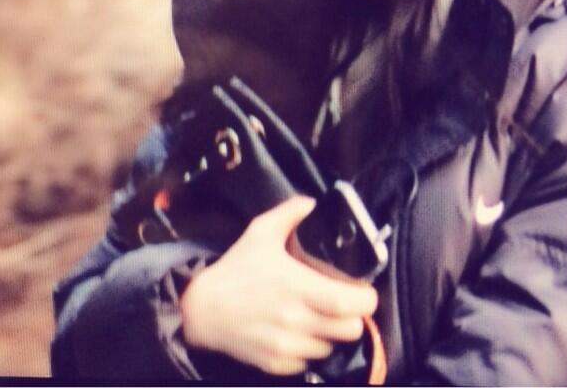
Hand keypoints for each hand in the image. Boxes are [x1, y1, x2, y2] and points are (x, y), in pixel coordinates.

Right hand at [180, 196, 378, 374]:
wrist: (200, 309)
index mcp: (298, 286)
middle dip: (352, 317)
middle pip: (350, 330)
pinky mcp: (275, 364)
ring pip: (331, 347)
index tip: (362, 291)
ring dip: (329, 334)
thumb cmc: (235, 269)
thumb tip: (312, 201)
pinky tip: (298, 334)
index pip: (352, 303)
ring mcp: (286, 344)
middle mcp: (295, 318)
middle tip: (342, 306)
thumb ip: (289, 213)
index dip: (366, 299)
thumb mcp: (261, 233)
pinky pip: (308, 363)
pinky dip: (308, 351)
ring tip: (317, 318)